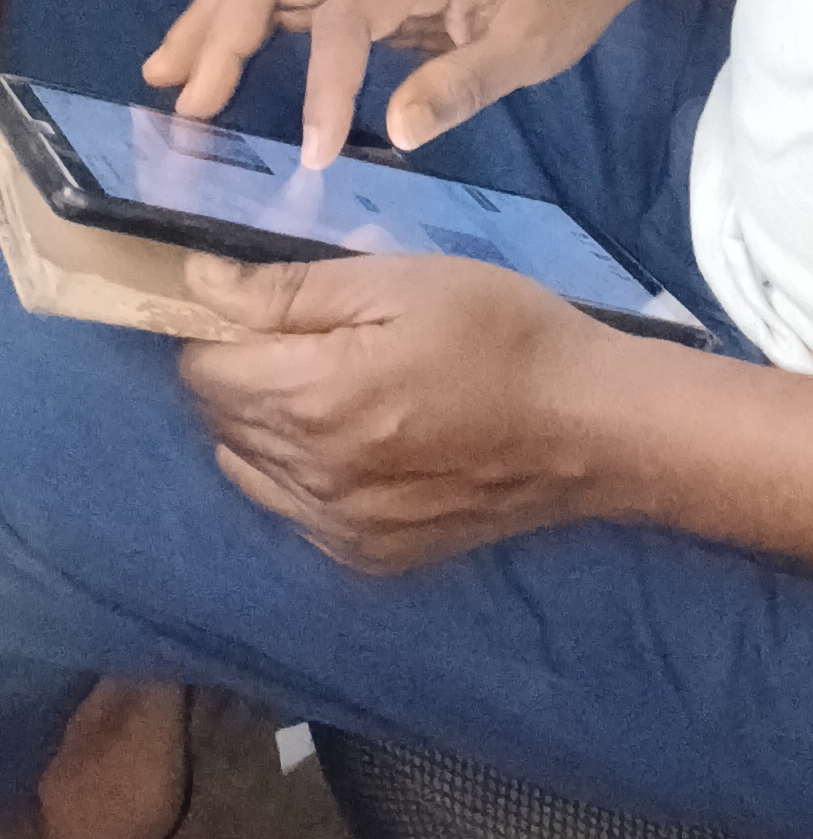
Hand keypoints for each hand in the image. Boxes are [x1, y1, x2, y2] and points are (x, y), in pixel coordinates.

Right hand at [144, 0, 629, 168]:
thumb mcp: (529, 50)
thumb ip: (462, 86)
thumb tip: (394, 132)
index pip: (344, 19)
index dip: (322, 87)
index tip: (311, 156)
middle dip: (220, 34)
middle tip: (184, 103)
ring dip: (212, 24)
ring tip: (166, 78)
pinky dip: (240, 26)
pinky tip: (212, 67)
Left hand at [178, 246, 617, 569]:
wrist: (590, 425)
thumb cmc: (502, 333)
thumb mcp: (400, 282)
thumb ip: (290, 290)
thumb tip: (196, 285)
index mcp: (315, 400)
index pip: (203, 369)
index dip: (223, 327)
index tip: (268, 305)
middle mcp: (312, 478)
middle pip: (220, 420)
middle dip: (244, 371)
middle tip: (314, 337)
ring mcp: (339, 528)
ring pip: (247, 469)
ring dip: (266, 425)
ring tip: (337, 387)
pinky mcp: (368, 556)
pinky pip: (292, 509)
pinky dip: (300, 472)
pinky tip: (360, 439)